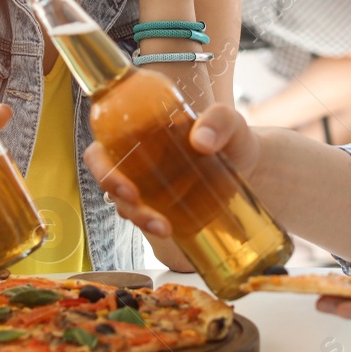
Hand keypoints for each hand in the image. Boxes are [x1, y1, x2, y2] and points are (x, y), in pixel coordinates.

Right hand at [83, 103, 261, 239]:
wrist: (248, 166)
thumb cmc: (231, 137)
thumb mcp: (231, 123)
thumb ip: (220, 121)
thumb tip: (201, 140)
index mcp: (142, 132)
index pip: (103, 147)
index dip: (102, 166)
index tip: (124, 184)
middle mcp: (138, 160)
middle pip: (107, 179)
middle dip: (117, 196)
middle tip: (137, 204)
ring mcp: (148, 186)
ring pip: (125, 205)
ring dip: (138, 217)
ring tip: (164, 227)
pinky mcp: (162, 207)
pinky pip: (145, 219)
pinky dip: (152, 226)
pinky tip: (170, 230)